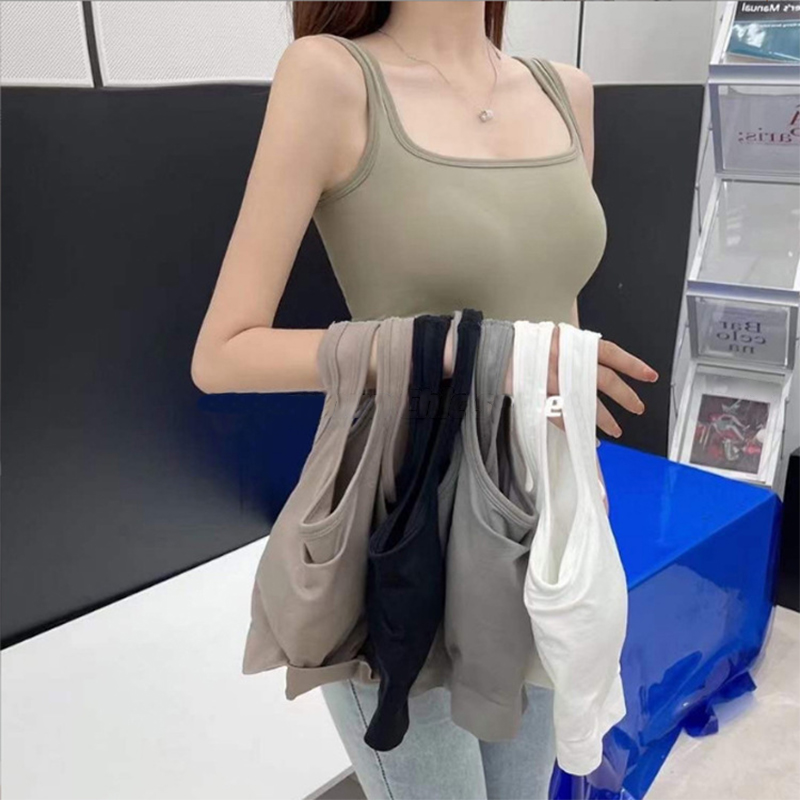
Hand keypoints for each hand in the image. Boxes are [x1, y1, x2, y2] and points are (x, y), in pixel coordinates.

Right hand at [503, 324, 658, 439]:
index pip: (611, 353)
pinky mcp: (543, 397)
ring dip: (604, 419)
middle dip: (625, 396)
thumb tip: (600, 362)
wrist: (499, 351)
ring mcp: (556, 381)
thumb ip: (577, 349)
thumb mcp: (556, 337)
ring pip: (588, 403)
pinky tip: (586, 436)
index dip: (632, 365)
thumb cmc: (528, 343)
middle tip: (638, 408)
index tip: (650, 376)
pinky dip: (576, 428)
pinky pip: (564, 417)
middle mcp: (569, 361)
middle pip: (606, 380)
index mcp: (574, 344)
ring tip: (616, 430)